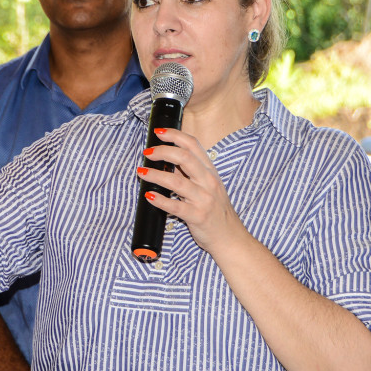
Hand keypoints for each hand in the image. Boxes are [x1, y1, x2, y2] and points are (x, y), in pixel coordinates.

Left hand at [135, 128, 243, 253]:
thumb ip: (190, 173)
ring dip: (156, 175)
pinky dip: (160, 200)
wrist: (229, 237)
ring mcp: (204, 199)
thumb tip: (167, 159)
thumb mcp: (207, 187)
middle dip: (163, 151)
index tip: (159, 133)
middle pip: (185, 158)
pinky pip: (176, 206)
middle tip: (148, 152)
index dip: (175, 136)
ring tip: (141, 172)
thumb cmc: (216, 211)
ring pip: (177, 182)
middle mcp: (208, 182)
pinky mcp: (197, 216)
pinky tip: (149, 196)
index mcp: (210, 171)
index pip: (193, 145)